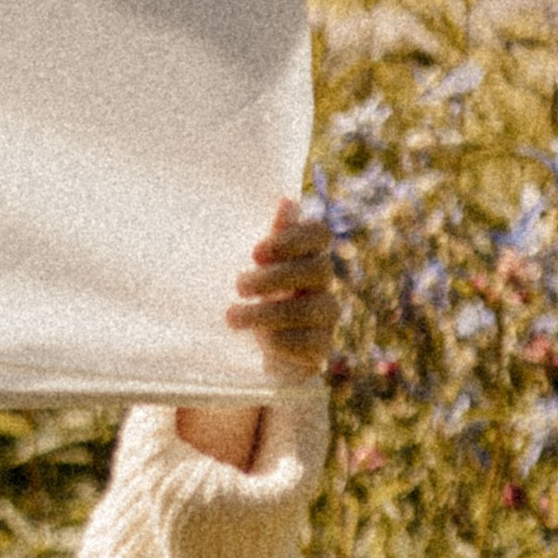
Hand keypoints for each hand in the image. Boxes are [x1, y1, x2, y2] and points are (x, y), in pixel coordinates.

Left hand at [175, 197, 337, 468]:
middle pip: (318, 269)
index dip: (292, 239)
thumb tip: (286, 200)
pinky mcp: (320, 351)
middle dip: (275, 277)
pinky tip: (259, 343)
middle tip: (238, 285)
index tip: (255, 252)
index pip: (319, 234)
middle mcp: (323, 285)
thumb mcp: (255, 271)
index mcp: (307, 258)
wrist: (256, 356)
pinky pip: (311, 342)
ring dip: (267, 312)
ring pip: (313, 307)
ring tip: (231, 317)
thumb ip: (271, 239)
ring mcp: (326, 318)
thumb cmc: (254, 302)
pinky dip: (281, 341)